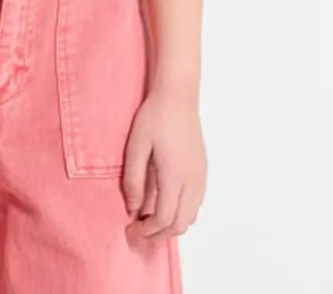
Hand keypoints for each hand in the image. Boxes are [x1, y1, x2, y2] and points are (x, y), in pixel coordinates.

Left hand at [121, 85, 206, 244]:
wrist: (178, 97)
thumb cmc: (155, 117)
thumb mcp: (136, 146)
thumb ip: (133, 179)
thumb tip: (133, 209)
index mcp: (175, 176)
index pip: (164, 219)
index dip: (147, 231)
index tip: (130, 231)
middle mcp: (192, 181)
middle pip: (180, 224)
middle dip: (159, 234)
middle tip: (139, 231)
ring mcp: (201, 176)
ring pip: (191, 217)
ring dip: (171, 224)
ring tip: (149, 219)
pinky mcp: (203, 171)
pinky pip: (196, 203)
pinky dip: (181, 212)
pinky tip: (165, 203)